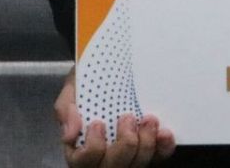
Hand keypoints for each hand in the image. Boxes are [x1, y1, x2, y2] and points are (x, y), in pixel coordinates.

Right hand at [55, 74, 175, 166]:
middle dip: (125, 146)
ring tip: (149, 120)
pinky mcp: (148, 152)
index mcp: (79, 149)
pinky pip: (158, 158)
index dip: (93, 148)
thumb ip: (66, 108)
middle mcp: (103, 159)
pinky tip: (163, 133)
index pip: (83, 162)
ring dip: (146, 145)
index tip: (98, 124)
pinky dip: (163, 147)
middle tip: (128, 118)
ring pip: (136, 166)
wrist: (111, 71)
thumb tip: (71, 133)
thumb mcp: (71, 89)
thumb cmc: (88, 84)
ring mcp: (127, 157)